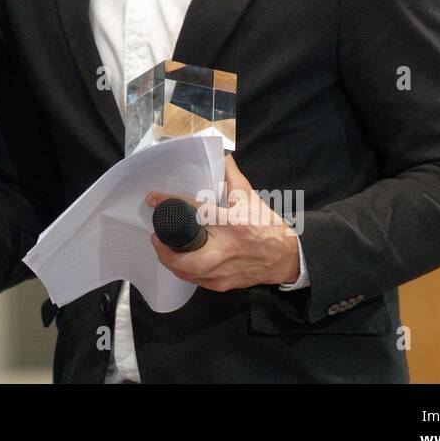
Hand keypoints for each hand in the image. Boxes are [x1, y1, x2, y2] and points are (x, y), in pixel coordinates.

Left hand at [145, 153, 299, 291]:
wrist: (287, 257)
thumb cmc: (268, 226)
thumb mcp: (251, 198)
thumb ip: (233, 177)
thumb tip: (222, 157)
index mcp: (233, 223)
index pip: (196, 211)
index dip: (171, 204)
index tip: (153, 199)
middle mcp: (227, 250)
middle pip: (186, 258)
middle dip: (164, 250)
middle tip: (156, 236)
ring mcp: (225, 271)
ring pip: (187, 273)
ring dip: (170, 261)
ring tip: (164, 246)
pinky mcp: (224, 284)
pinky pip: (195, 281)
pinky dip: (183, 271)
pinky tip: (179, 259)